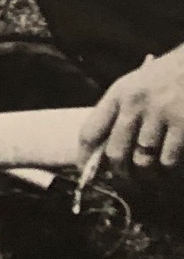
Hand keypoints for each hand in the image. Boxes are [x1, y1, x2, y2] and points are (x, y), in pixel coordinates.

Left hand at [80, 49, 183, 171]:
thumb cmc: (166, 76)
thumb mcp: (136, 85)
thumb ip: (119, 113)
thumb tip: (102, 154)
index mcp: (119, 93)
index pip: (90, 131)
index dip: (85, 158)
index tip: (87, 173)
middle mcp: (134, 103)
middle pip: (115, 153)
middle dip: (120, 174)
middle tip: (128, 181)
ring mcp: (159, 113)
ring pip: (142, 161)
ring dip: (147, 175)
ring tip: (152, 177)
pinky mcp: (183, 123)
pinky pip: (168, 160)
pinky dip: (168, 169)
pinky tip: (170, 165)